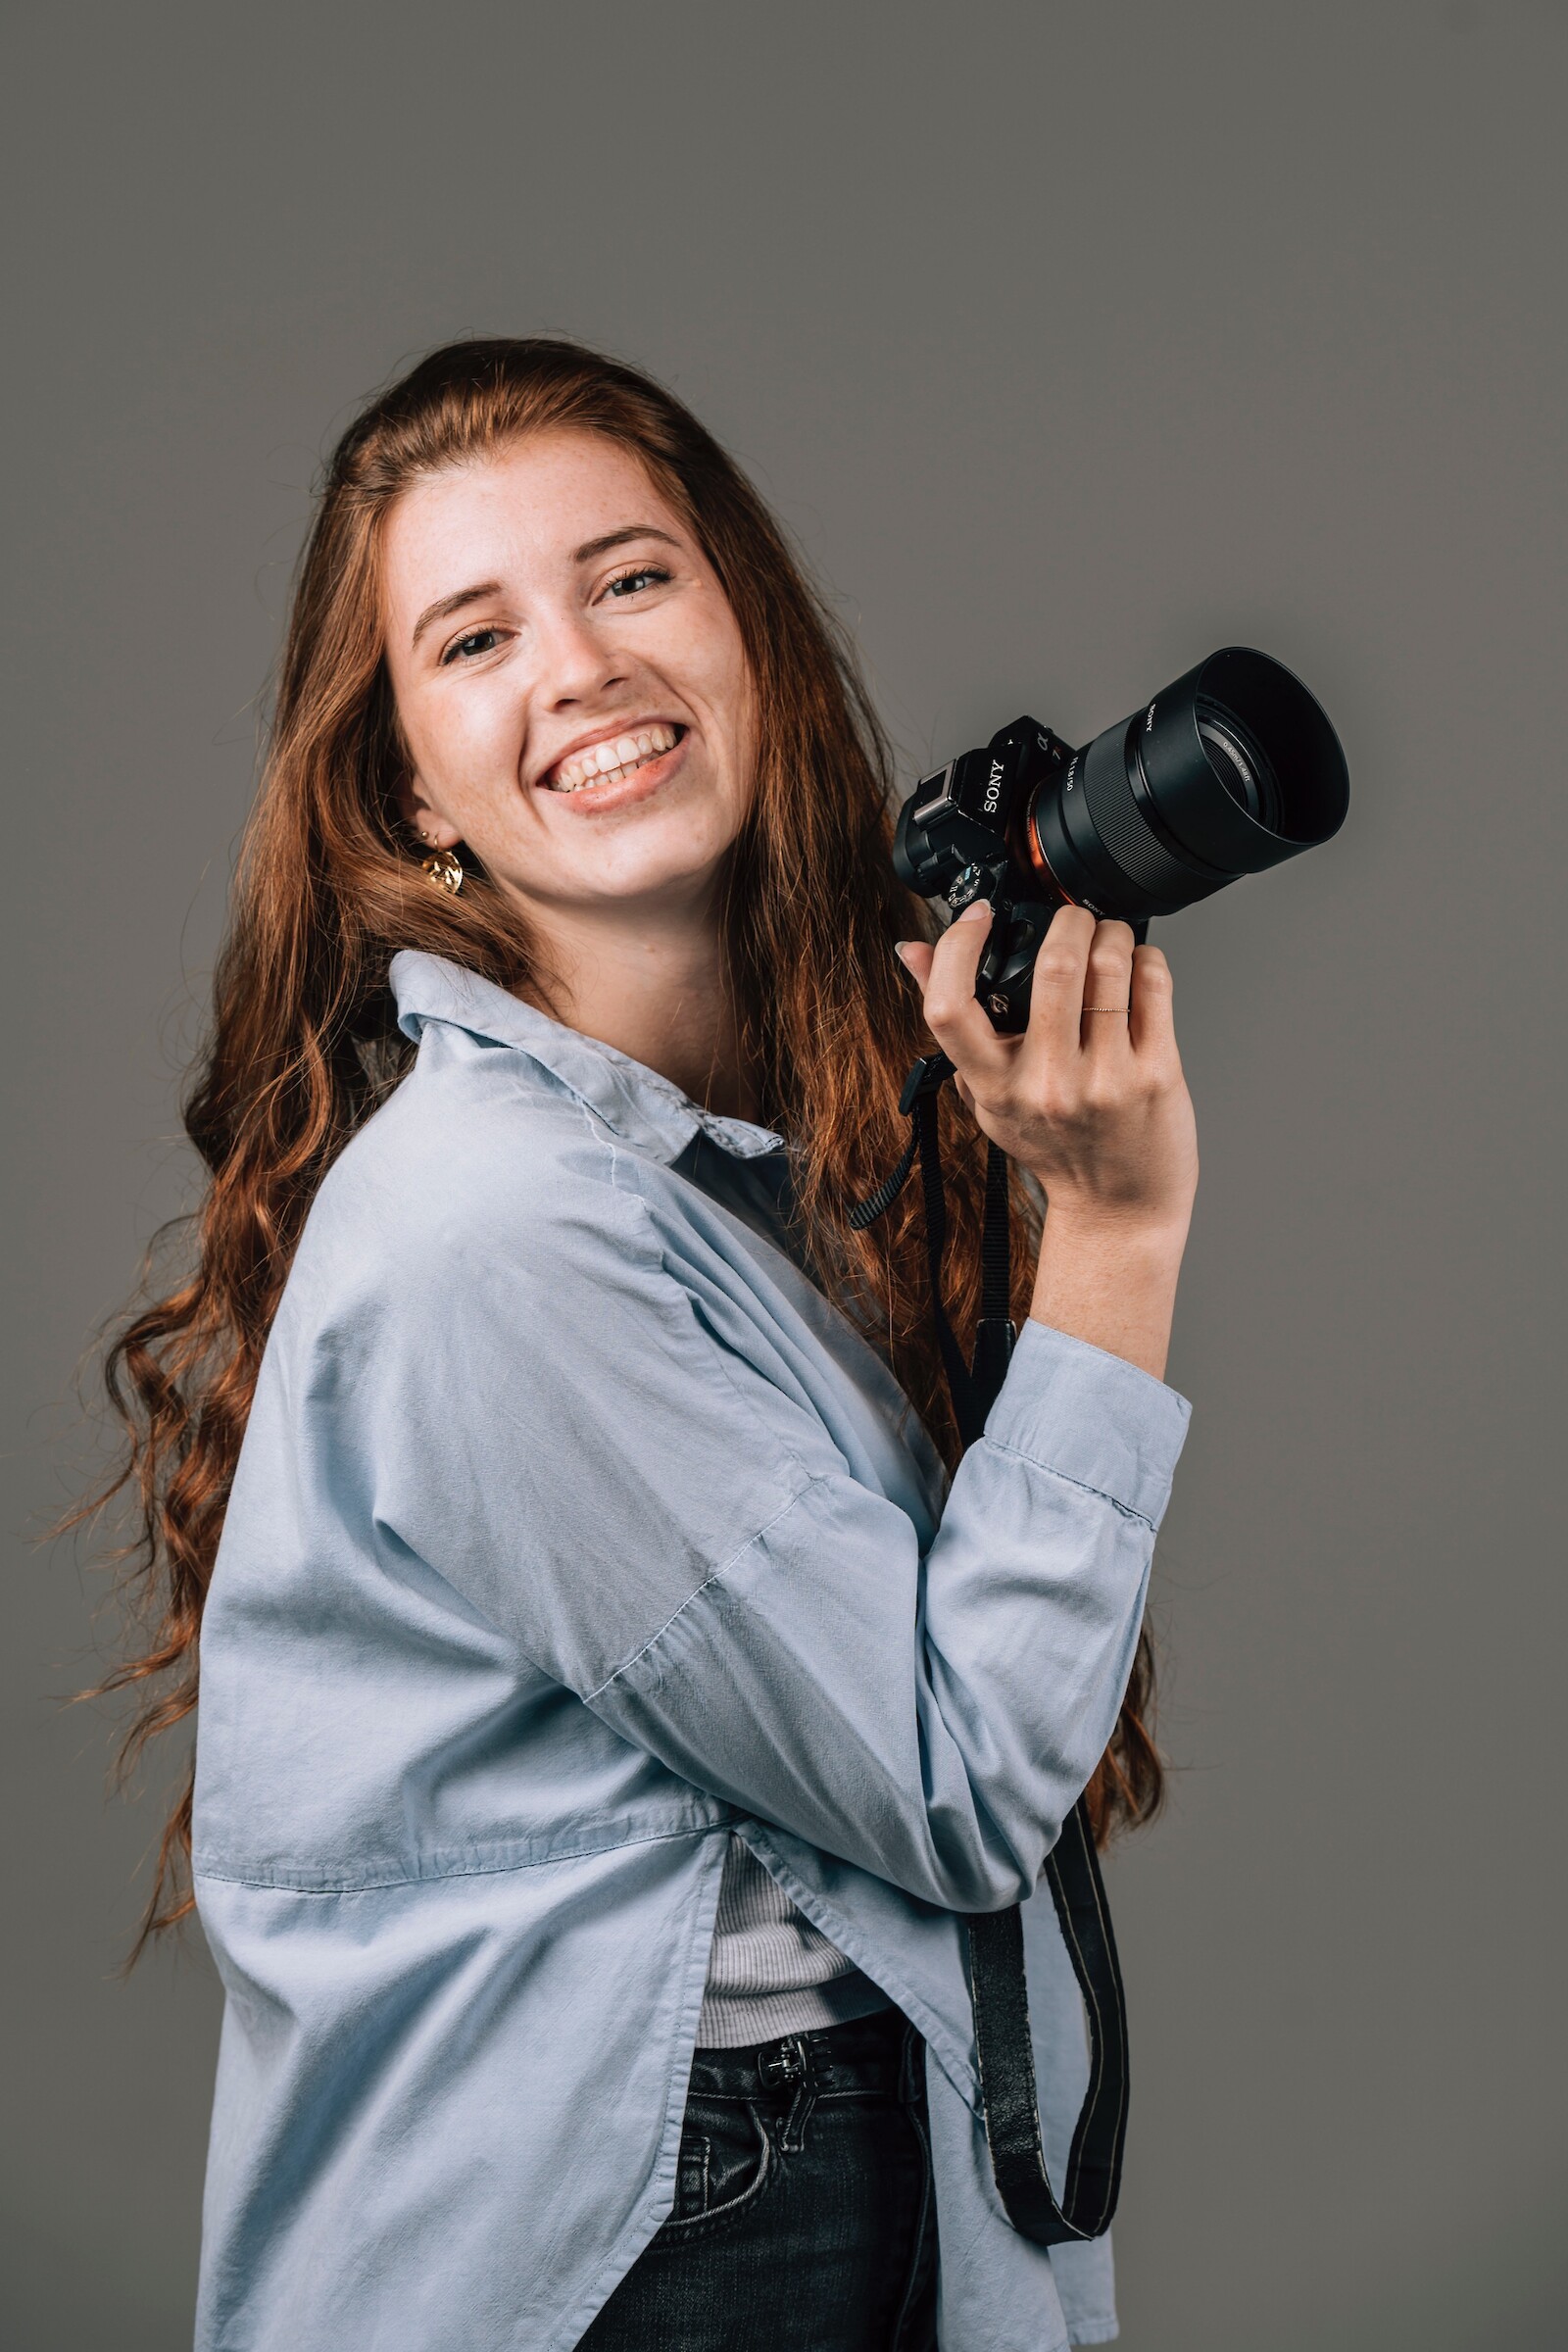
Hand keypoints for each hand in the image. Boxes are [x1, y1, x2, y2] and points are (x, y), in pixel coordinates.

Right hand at [895, 901, 1197, 1242]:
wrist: (1118, 1208)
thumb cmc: (1054, 1146)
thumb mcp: (989, 1093)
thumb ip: (954, 1024)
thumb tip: (914, 950)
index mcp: (993, 1087)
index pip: (950, 1007)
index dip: (957, 946)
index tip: (978, 916)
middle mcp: (1047, 1085)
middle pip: (1053, 967)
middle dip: (1067, 920)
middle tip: (1072, 920)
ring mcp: (1104, 1080)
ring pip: (1109, 966)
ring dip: (1111, 933)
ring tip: (1109, 938)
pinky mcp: (1156, 1074)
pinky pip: (1153, 986)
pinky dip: (1146, 960)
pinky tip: (1138, 967)